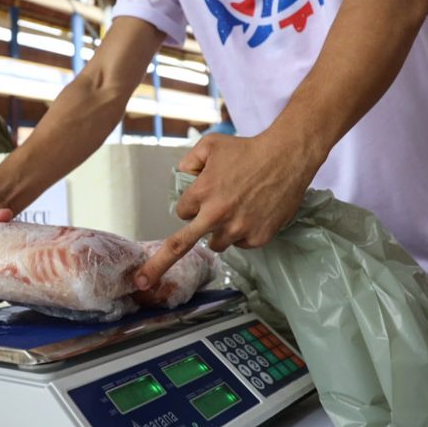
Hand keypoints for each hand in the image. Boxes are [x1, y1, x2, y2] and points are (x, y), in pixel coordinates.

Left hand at [134, 132, 315, 291]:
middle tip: (141, 281)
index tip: (199, 201)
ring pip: (217, 243)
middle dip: (157, 265)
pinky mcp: (258, 237)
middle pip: (180, 245)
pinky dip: (245, 232)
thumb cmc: (247, 149)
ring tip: (238, 209)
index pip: (182, 212)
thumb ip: (189, 161)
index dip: (191, 206)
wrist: (286, 158)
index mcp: (201, 193)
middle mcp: (216, 215)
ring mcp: (237, 228)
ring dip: (220, 231)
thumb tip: (182, 177)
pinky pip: (242, 243)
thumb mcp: (210, 145)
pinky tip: (255, 212)